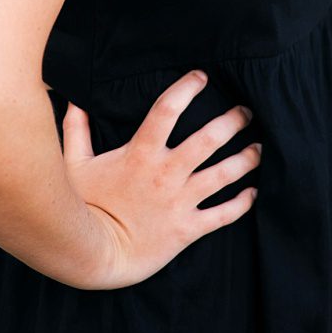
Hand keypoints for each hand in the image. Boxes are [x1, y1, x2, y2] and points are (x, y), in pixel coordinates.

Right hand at [62, 70, 260, 288]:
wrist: (92, 256)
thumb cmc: (82, 207)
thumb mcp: (74, 166)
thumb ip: (77, 131)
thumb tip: (74, 101)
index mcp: (140, 154)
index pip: (167, 109)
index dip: (187, 88)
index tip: (201, 77)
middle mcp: (166, 174)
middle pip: (209, 139)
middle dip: (233, 121)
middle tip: (246, 112)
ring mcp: (180, 201)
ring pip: (225, 174)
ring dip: (247, 158)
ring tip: (257, 148)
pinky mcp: (187, 228)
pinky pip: (224, 215)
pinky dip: (243, 203)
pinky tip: (253, 193)